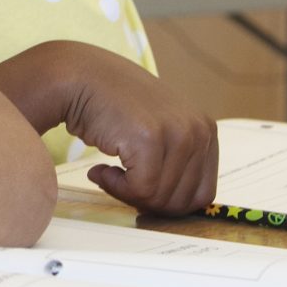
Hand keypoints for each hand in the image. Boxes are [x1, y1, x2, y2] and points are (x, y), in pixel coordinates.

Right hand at [64, 57, 218, 216]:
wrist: (80, 78)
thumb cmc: (114, 106)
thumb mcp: (161, 128)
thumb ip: (176, 161)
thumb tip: (176, 207)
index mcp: (206, 131)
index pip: (202, 195)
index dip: (169, 204)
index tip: (142, 194)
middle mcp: (198, 131)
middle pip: (181, 202)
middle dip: (146, 201)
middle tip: (120, 183)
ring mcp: (177, 134)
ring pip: (159, 198)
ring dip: (126, 193)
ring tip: (108, 172)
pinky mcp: (151, 140)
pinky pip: (140, 190)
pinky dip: (115, 187)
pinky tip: (101, 169)